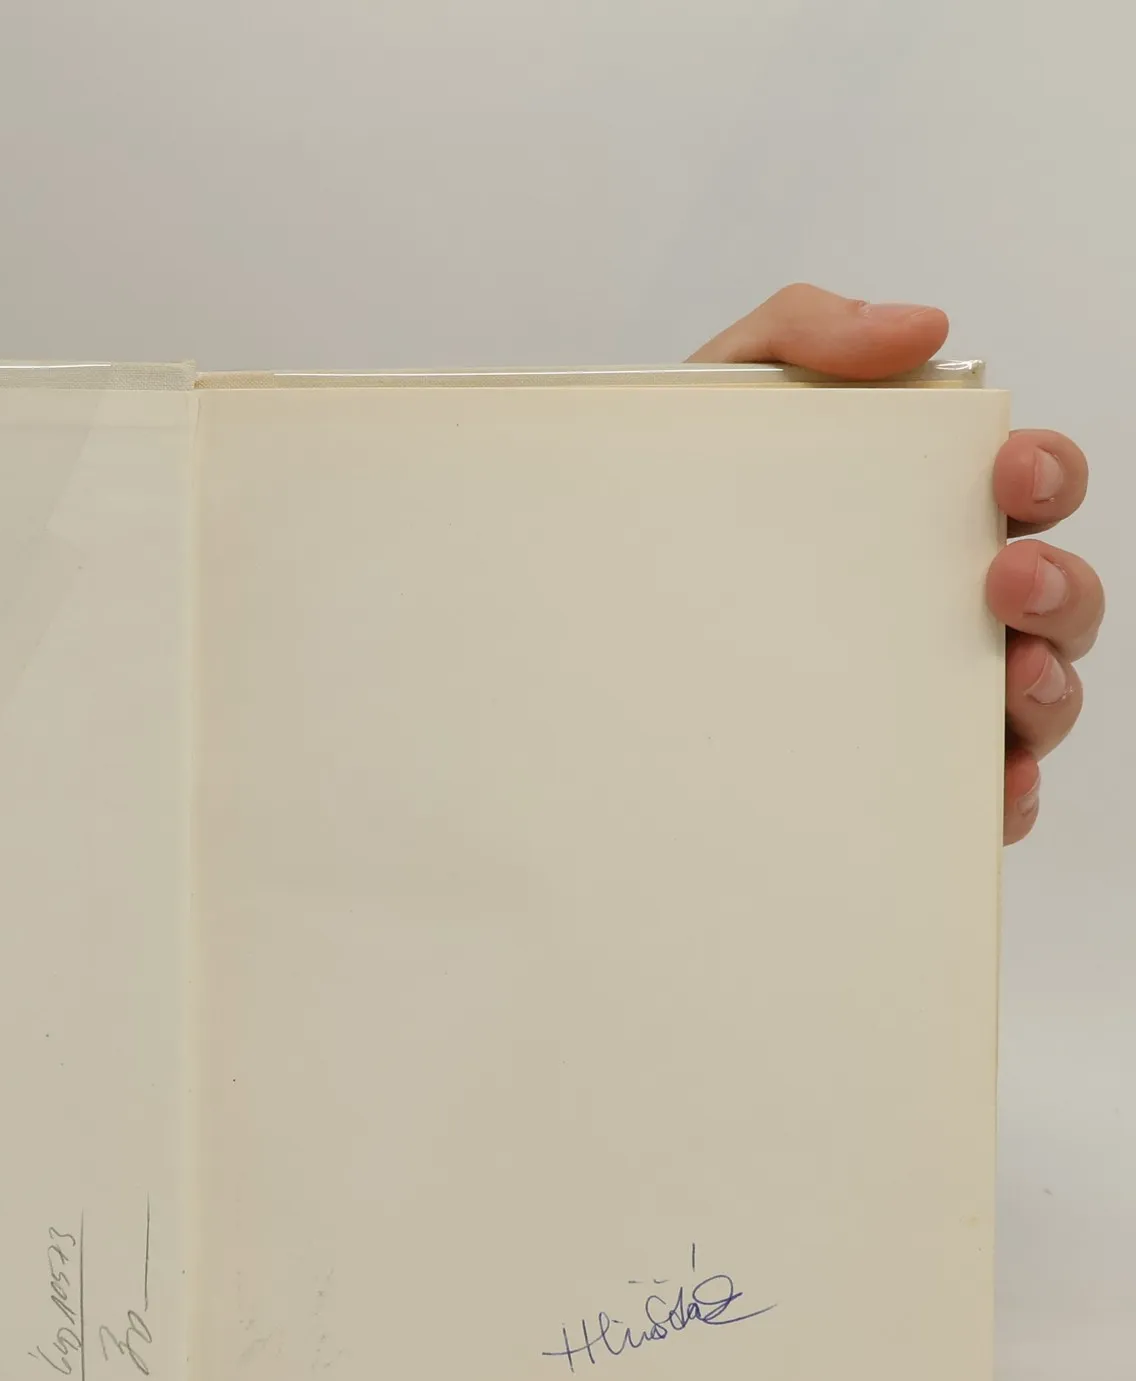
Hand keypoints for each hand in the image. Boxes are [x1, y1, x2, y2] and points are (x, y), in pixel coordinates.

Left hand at [691, 284, 1098, 843]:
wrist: (582, 606)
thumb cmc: (679, 498)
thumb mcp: (723, 394)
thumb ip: (807, 332)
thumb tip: (923, 327)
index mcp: (928, 509)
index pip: (1030, 487)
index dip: (1047, 474)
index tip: (1010, 472)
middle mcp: (946, 599)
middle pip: (1057, 596)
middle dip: (1060, 586)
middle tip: (1007, 579)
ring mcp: (927, 688)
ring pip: (1037, 695)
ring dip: (1049, 688)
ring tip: (1013, 678)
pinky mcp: (891, 767)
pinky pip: (973, 791)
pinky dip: (1002, 792)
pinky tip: (994, 790)